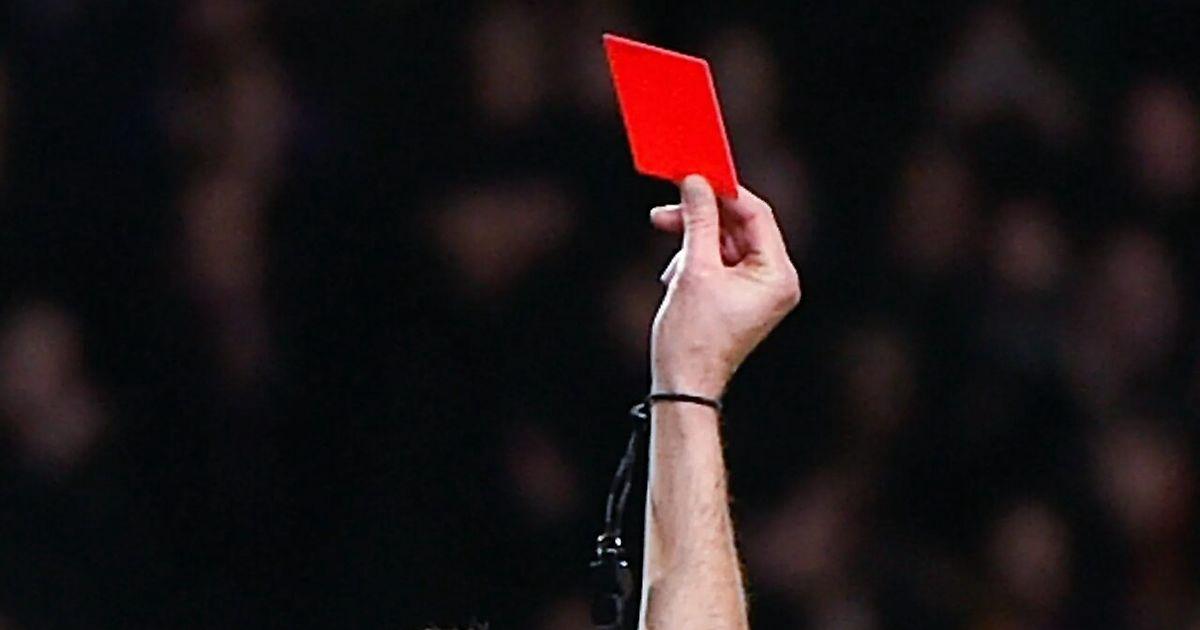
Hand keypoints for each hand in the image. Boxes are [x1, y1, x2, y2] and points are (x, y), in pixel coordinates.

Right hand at [648, 175, 800, 397]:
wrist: (683, 385)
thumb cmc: (692, 337)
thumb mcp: (694, 269)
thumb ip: (698, 219)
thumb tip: (696, 182)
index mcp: (778, 275)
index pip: (756, 215)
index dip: (723, 192)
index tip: (693, 177)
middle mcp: (776, 281)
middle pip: (740, 228)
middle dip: (701, 219)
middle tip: (668, 208)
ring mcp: (759, 292)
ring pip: (726, 244)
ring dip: (694, 243)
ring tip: (670, 265)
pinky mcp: (740, 299)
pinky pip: (721, 263)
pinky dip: (696, 262)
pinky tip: (676, 278)